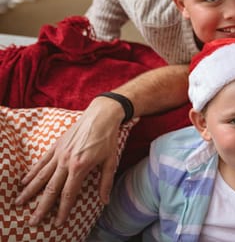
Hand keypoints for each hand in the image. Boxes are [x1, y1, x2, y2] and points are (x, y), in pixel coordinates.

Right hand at [15, 96, 125, 225]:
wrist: (101, 115)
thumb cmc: (108, 138)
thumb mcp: (111, 161)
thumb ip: (105, 182)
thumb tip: (104, 201)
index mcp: (80, 167)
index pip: (68, 193)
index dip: (63, 209)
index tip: (57, 222)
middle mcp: (66, 161)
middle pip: (50, 189)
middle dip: (41, 207)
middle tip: (33, 221)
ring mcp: (59, 153)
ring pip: (41, 176)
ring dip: (30, 191)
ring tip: (19, 203)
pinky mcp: (56, 145)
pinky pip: (41, 162)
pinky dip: (32, 172)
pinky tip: (24, 181)